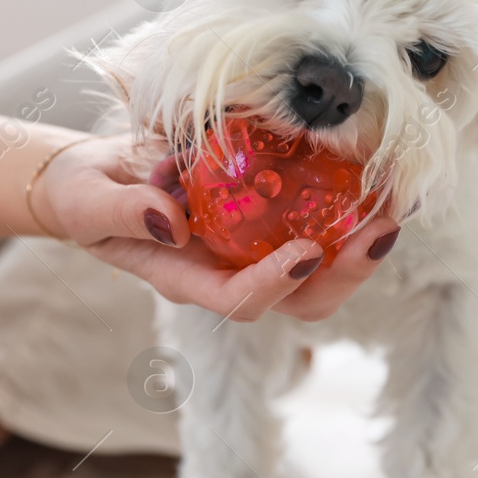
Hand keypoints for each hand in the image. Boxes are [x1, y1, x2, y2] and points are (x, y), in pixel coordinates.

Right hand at [35, 137, 398, 322]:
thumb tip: (171, 219)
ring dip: (359, 246)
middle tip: (378, 232)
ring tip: (393, 208)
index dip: (278, 283)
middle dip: (346, 275)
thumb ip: (123, 213)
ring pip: (320, 270)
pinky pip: (313, 222)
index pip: (240, 300)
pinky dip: (347, 207)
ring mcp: (249, 246)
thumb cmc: (84, 195)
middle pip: (300, 300)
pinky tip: (375, 176)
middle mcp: (228, 270)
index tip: (308, 250)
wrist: (91, 179)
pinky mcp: (262, 215)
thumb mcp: (87, 202)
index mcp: (187, 277)